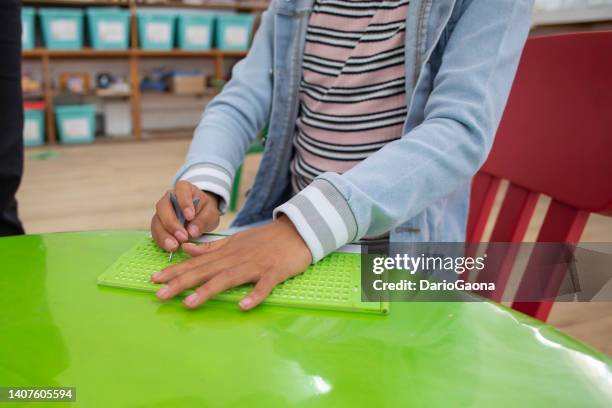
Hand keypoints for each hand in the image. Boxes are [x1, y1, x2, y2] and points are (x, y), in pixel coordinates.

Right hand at [151, 181, 219, 251]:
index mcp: (184, 188)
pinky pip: (155, 232)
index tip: (190, 216)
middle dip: (172, 223)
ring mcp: (161, 211)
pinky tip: (169, 248)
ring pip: (157, 221)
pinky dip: (161, 241)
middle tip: (183, 237)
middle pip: (163, 207)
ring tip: (174, 246)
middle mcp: (169, 198)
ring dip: (164, 235)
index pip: (181, 189)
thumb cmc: (205, 210)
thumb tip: (192, 231)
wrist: (200, 215)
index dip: (184, 202)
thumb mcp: (210, 213)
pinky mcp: (158, 224)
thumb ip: (203, 220)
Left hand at [151, 215, 311, 310]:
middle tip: (159, 295)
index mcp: (226, 252)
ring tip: (189, 303)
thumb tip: (186, 249)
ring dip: (208, 290)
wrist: (297, 231)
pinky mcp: (274, 272)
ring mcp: (255, 265)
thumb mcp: (235, 240)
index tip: (154, 279)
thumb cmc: (265, 240)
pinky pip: (264, 285)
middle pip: (206, 271)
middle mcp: (236, 258)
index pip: (196, 262)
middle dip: (181, 283)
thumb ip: (211, 247)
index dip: (175, 271)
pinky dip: (254, 295)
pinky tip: (243, 306)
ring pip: (228, 278)